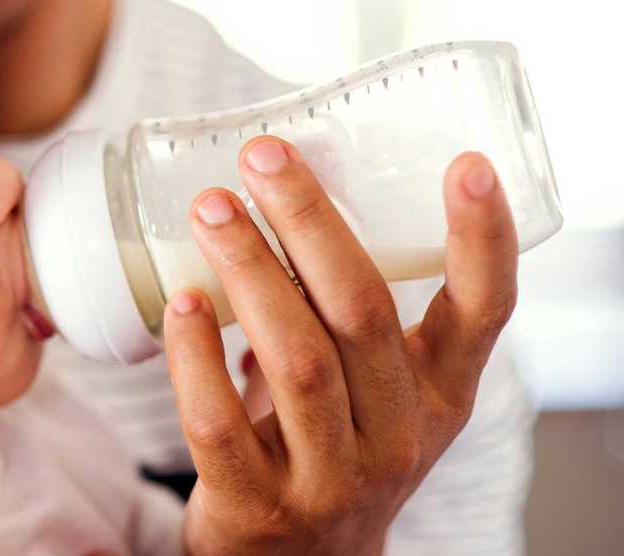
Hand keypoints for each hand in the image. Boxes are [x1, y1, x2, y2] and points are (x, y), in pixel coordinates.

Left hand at [164, 137, 517, 555]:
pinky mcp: (256, 506)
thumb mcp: (373, 393)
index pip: (482, 314)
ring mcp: (330, 479)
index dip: (481, 240)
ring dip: (250, 273)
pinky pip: (219, 424)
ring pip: (296, 361)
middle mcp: (397, 437)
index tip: (466, 163)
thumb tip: (281, 192)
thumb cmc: (334, 449)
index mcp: (437, 396)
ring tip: (211, 208)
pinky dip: (195, 358)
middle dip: (312, 224)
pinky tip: (181, 303)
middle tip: (263, 157)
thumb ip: (347, 315)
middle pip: (363, 314)